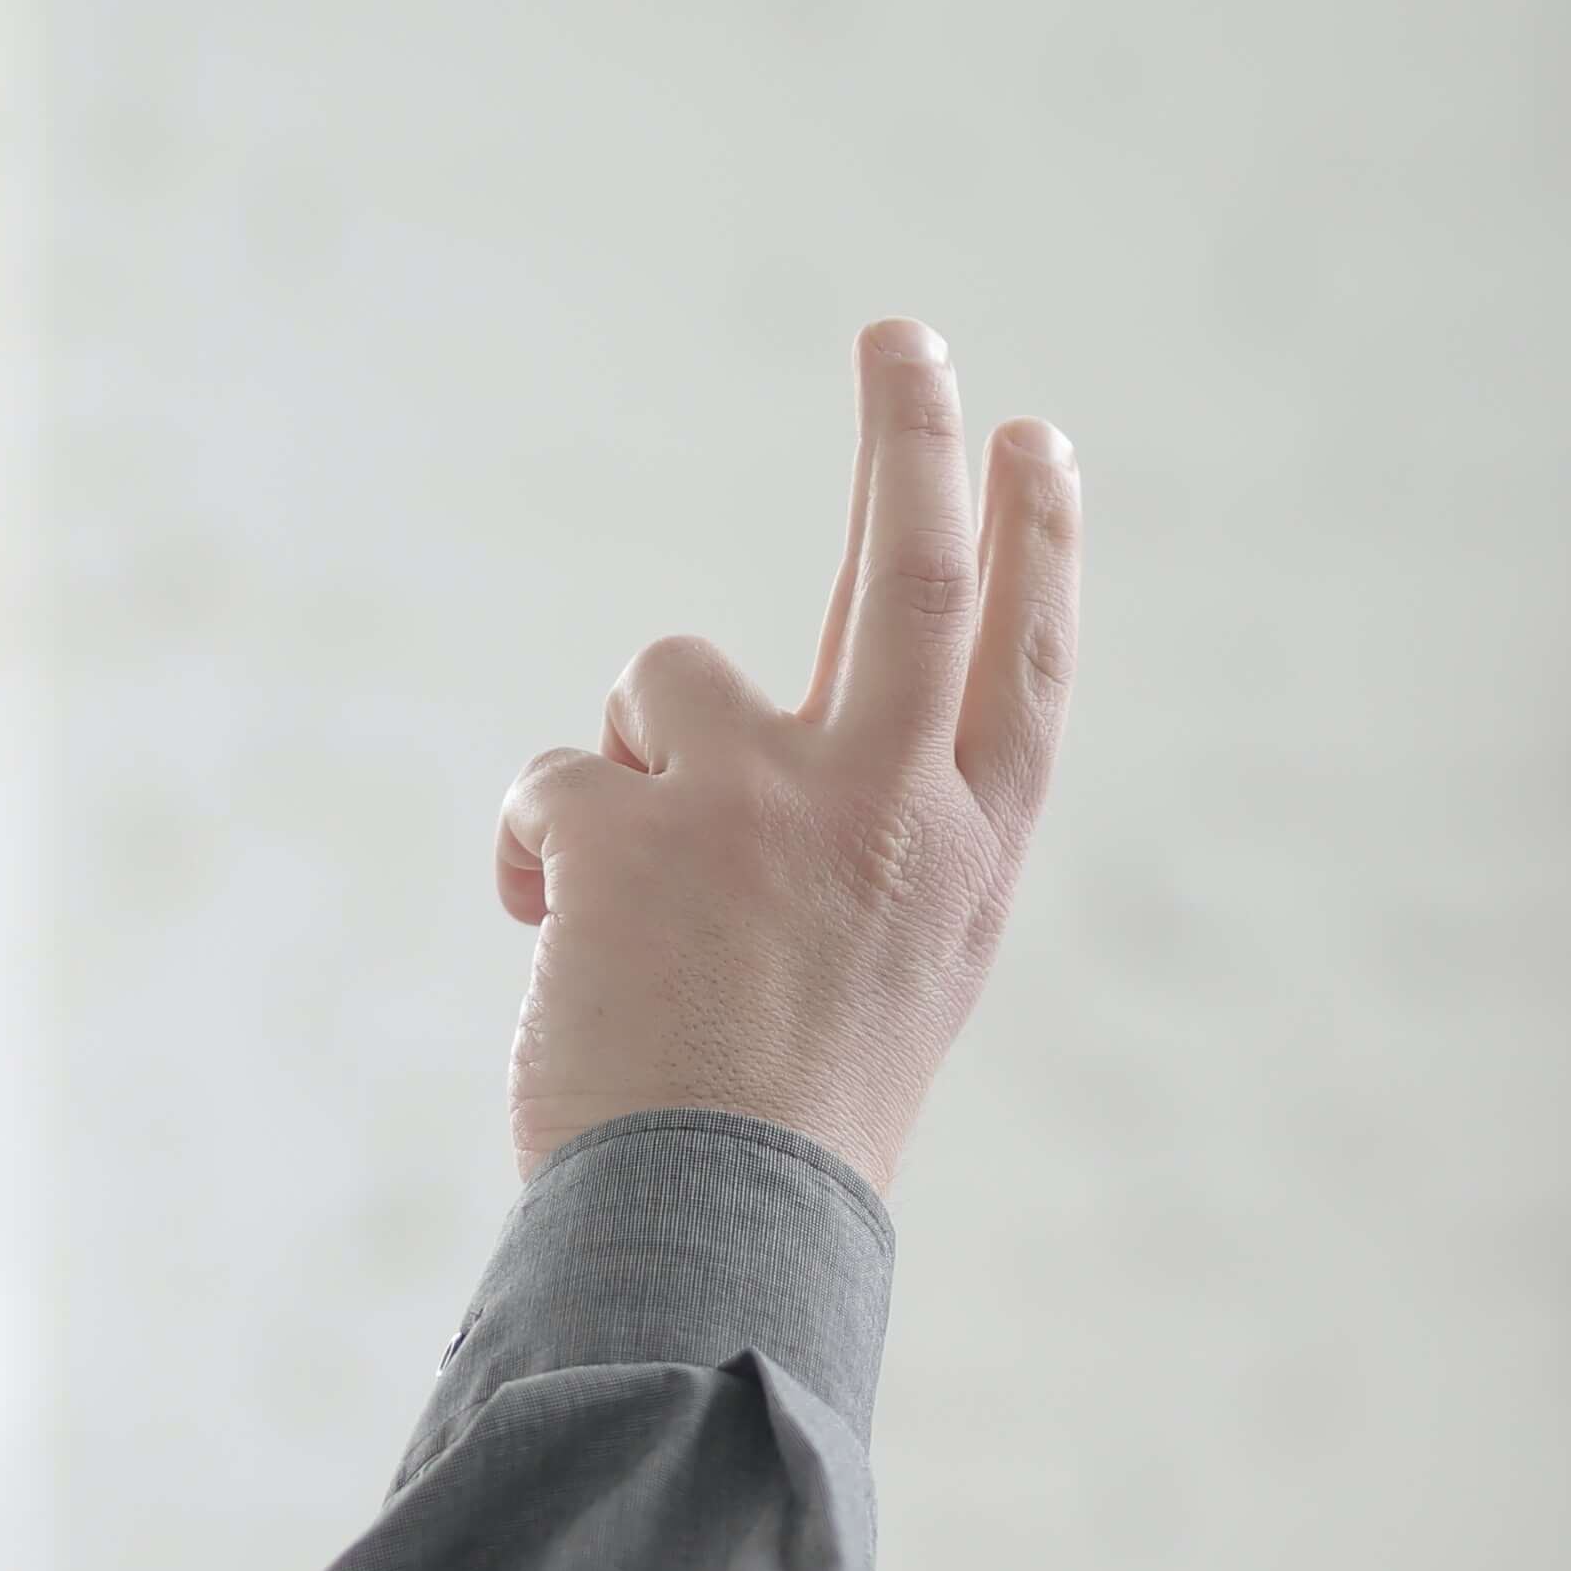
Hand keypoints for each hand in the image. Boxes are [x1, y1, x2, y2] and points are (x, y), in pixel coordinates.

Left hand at [489, 321, 1084, 1190]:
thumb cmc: (788, 1129)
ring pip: (667, 678)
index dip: (1036, 543)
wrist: (713, 1236)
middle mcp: (887, 809)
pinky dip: (531, 847)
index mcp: (966, 858)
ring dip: (627, 753)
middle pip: (911, 572)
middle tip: (902, 335)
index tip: (1039, 438)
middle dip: (910, 437)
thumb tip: (757, 725)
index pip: (1022, 662)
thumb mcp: (893, 975)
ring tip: (629, 897)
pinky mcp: (628, 829)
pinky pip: (555, 776)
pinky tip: (544, 933)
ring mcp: (760, 808)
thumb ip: (871, 839)